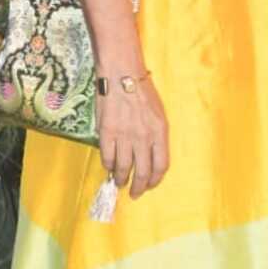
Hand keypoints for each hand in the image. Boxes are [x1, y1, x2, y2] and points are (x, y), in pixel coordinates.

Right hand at [96, 78, 169, 199]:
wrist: (122, 75)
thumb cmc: (142, 92)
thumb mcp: (159, 114)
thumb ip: (156, 136)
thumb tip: (149, 156)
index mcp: (160, 132)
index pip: (161, 166)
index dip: (155, 180)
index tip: (149, 185)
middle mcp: (144, 137)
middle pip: (142, 172)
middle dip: (138, 187)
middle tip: (135, 193)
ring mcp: (124, 136)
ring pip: (122, 168)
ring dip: (120, 179)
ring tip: (119, 182)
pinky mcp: (107, 132)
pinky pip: (107, 156)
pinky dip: (107, 165)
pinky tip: (108, 166)